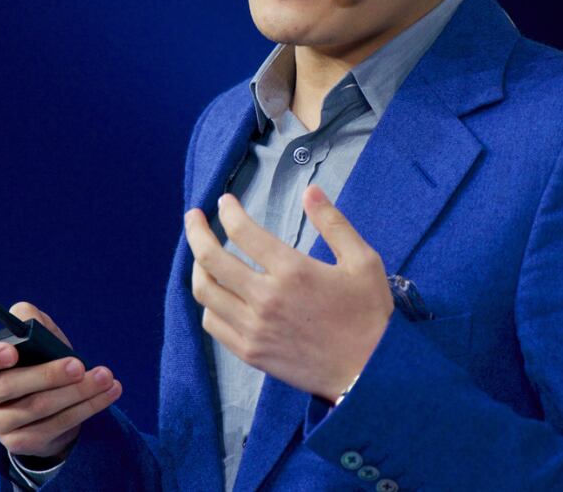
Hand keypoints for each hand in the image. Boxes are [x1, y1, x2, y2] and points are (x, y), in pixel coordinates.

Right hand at [0, 301, 121, 458]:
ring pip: (34, 408)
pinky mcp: (18, 443)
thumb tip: (26, 317)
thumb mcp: (36, 336)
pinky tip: (107, 393)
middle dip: (46, 375)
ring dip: (75, 392)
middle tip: (78, 365)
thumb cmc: (38, 359)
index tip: (12, 352)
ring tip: (104, 376)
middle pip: (4, 388)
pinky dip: (85, 408)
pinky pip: (53, 426)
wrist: (52, 401)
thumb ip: (30, 321)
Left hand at [184, 184, 392, 401]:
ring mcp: (254, 328)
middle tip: (194, 218)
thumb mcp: (362, 261)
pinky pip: (212, 323)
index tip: (225, 202)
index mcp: (292, 271)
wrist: (369, 372)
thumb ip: (333, 223)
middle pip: (210, 258)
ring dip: (198, 267)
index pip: (242, 232)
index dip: (228, 211)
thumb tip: (311, 190)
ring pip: (204, 292)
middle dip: (196, 231)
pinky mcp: (250, 352)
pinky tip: (217, 293)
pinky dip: (208, 303)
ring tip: (202, 255)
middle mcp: (266, 298)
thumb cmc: (368, 314)